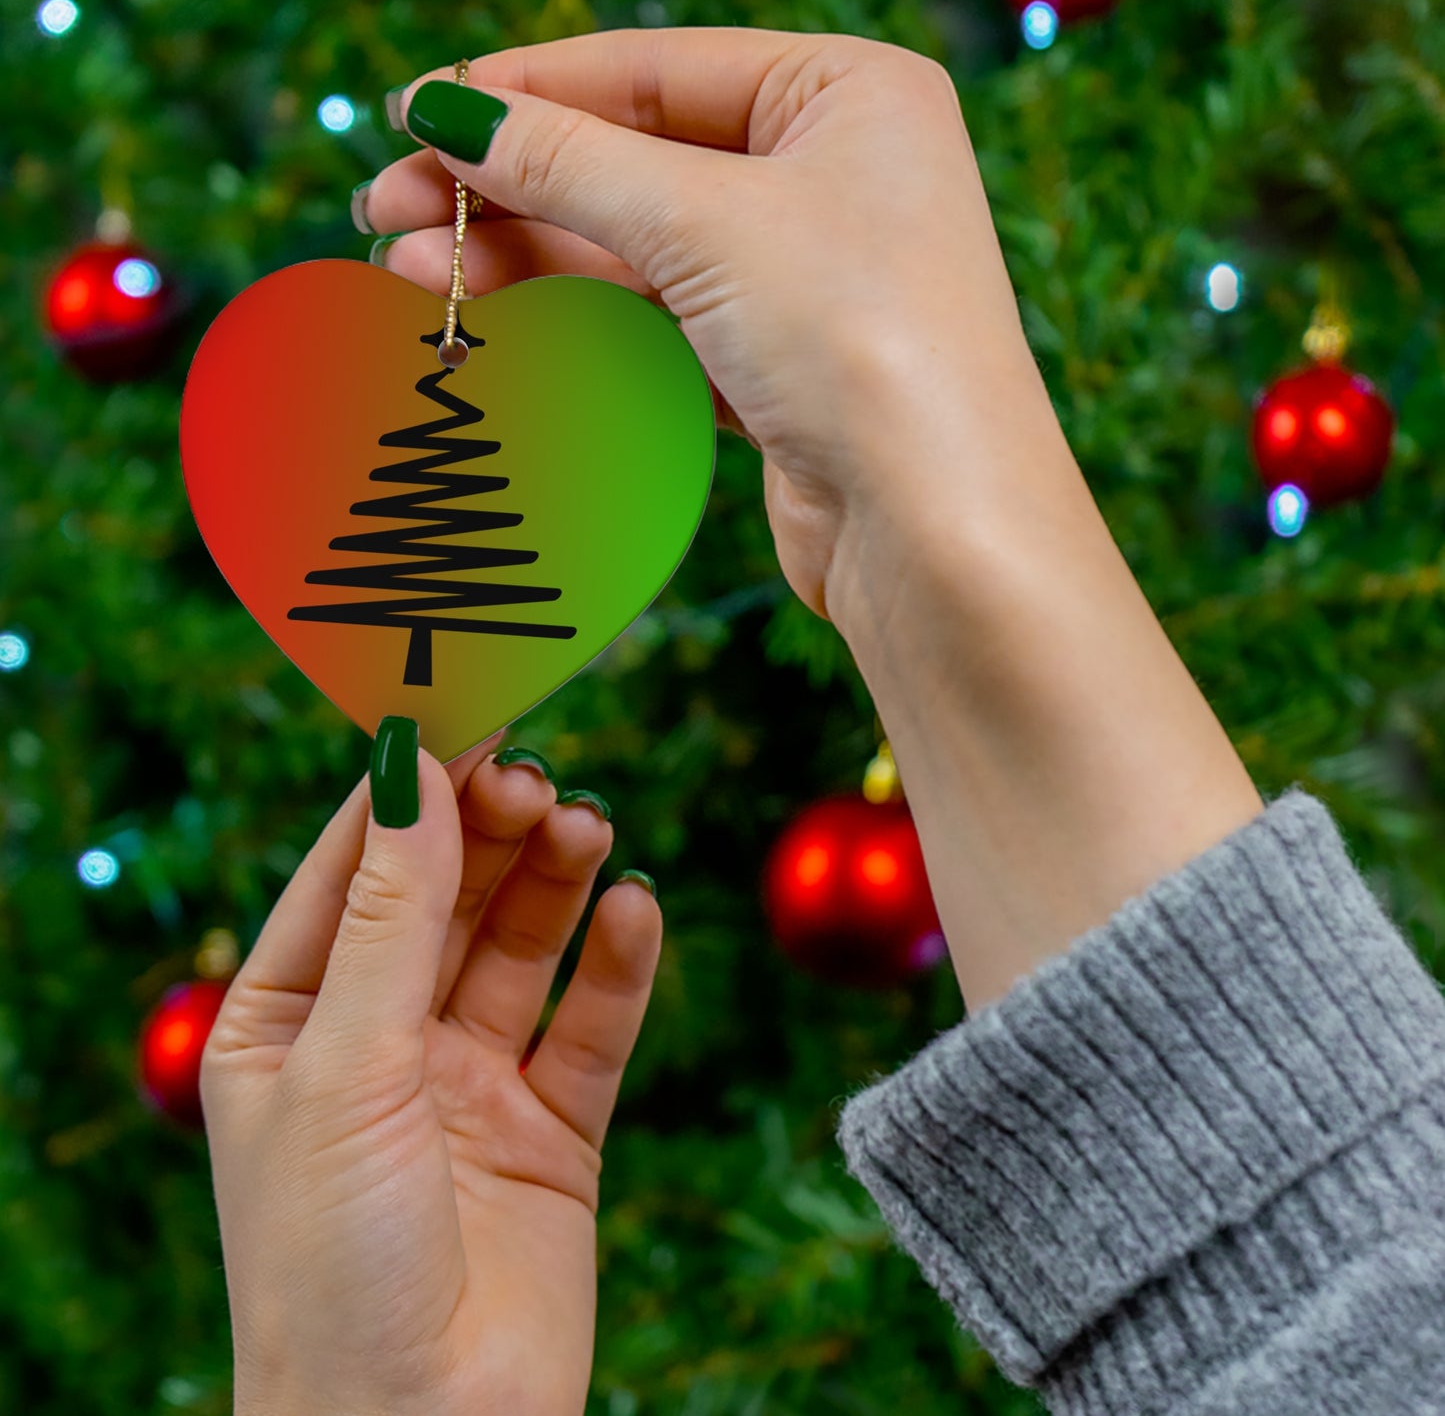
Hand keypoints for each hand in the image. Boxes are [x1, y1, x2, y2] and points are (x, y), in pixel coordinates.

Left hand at [201, 733, 660, 1415]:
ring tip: (589, 828)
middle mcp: (380, 1044)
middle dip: (490, 833)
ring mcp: (469, 1085)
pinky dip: (617, 966)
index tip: (465, 714)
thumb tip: (410, 768)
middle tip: (538, 779)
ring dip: (555, 883)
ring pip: (521, 949)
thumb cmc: (331, 1264)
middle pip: (446, 899)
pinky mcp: (552, 1130)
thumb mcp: (346, 1066)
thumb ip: (390, 916)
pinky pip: (591, 1026)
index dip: (406, 793)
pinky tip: (635, 911)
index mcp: (289, 1024)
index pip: (351, 873)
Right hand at [360, 27, 1062, 626]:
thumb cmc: (859, 342)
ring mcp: (807, 276)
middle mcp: (834, 175)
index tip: (415, 112)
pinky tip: (497, 321)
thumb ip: (569, 162)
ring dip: (526, 259)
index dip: (526, 90)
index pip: (654, 70)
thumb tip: (449, 112)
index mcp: (848, 93)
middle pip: (636, 161)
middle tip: (386, 211)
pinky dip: (579, 321)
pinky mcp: (780, 367)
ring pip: (638, 249)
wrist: (936, 532)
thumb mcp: (705, 224)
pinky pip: (658, 322)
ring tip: (410, 275)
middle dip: (508, 187)